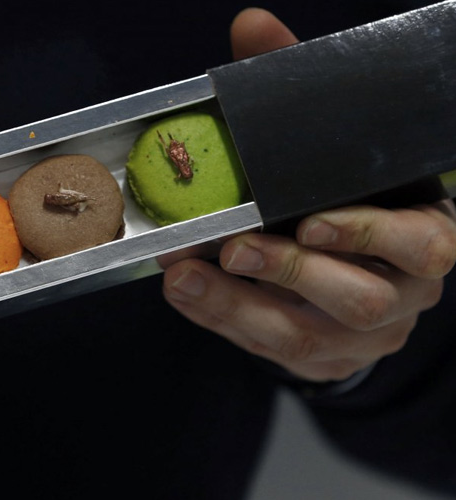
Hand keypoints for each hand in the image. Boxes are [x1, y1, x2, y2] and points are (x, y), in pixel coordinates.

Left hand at [161, 9, 455, 381]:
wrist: (357, 270)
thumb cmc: (344, 196)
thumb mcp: (329, 148)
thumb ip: (295, 88)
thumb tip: (253, 25)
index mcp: (423, 235)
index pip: (421, 242)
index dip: (369, 235)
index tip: (312, 221)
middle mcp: (402, 291)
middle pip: (359, 297)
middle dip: (289, 272)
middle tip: (233, 247)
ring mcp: (362, 335)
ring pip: (307, 336)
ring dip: (238, 306)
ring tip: (184, 276)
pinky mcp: (321, 359)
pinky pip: (270, 350)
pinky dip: (219, 320)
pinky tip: (183, 291)